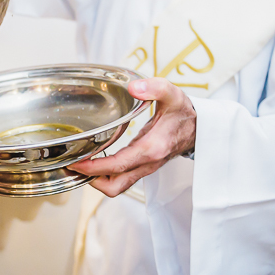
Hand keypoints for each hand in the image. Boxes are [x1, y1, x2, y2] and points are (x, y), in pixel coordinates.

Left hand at [67, 78, 195, 197]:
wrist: (202, 127)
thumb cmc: (184, 112)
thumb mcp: (172, 94)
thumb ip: (155, 88)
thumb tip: (134, 88)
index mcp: (152, 149)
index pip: (117, 166)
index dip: (93, 167)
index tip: (74, 161)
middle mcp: (148, 163)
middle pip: (114, 186)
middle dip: (90, 180)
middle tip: (72, 164)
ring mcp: (146, 168)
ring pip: (118, 186)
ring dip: (97, 180)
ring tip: (79, 164)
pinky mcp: (144, 167)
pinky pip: (121, 178)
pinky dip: (106, 174)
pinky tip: (94, 159)